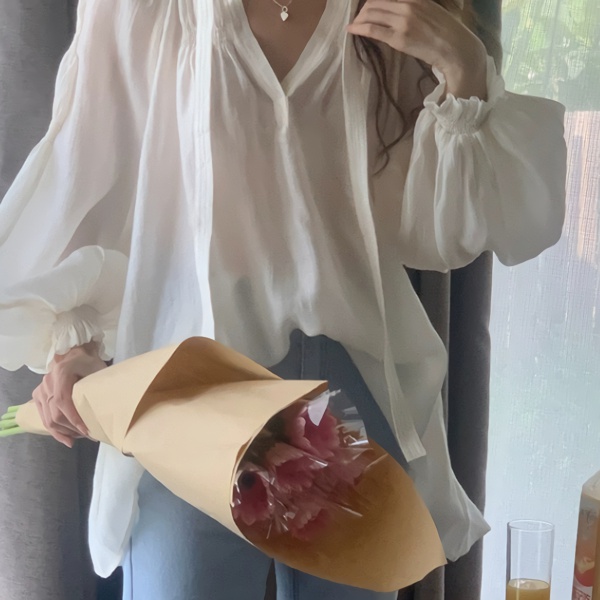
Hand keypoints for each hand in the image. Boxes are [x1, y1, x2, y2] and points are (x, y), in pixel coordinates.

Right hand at [32, 342, 106, 446]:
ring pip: (48, 418)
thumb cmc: (90, 362)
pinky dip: (55, 430)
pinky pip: (43, 417)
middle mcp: (47, 381)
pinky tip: (67, 438)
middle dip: (71, 428)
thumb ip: (98, 387)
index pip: (63, 401)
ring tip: (80, 437)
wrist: (76, 353)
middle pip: (55, 413)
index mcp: (62, 372)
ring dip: (64, 432)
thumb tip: (106, 412)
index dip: (74, 418)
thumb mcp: (98, 370)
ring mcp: (40, 389)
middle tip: (89, 435)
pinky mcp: (38, 396)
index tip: (87, 430)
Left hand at [347, 0, 487, 99]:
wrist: (457, 49)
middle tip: (358, 18)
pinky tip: (351, 30)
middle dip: (363, 10)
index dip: (372, 2)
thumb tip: (398, 12)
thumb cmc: (447, 34)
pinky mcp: (399, 38)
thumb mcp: (430, 12)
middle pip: (375, 2)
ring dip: (359, 19)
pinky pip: (373, 30)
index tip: (367, 8)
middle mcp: (407, 5)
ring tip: (354, 25)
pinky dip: (359, 28)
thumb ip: (414, 9)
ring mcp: (402, 21)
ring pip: (371, 14)